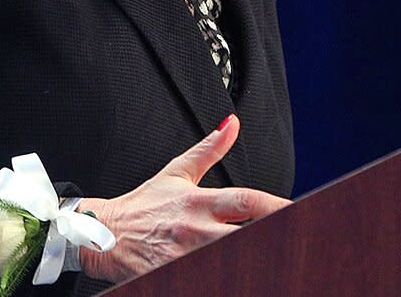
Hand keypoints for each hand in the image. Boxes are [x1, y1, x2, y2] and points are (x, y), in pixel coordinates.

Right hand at [76, 114, 291, 282]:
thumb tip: (232, 124)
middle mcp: (194, 228)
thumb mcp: (176, 172)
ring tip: (276, 264)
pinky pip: (198, 276)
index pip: (245, 200)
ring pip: (225, 259)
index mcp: (199, 201)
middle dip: (269, 235)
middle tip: (299, 238)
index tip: (297, 209)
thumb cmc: (142, 205)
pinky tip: (234, 277)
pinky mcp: (169, 273)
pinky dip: (218, 277)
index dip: (274, 205)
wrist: (101, 232)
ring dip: (247, 260)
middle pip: (242, 235)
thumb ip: (209, 149)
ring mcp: (183, 254)